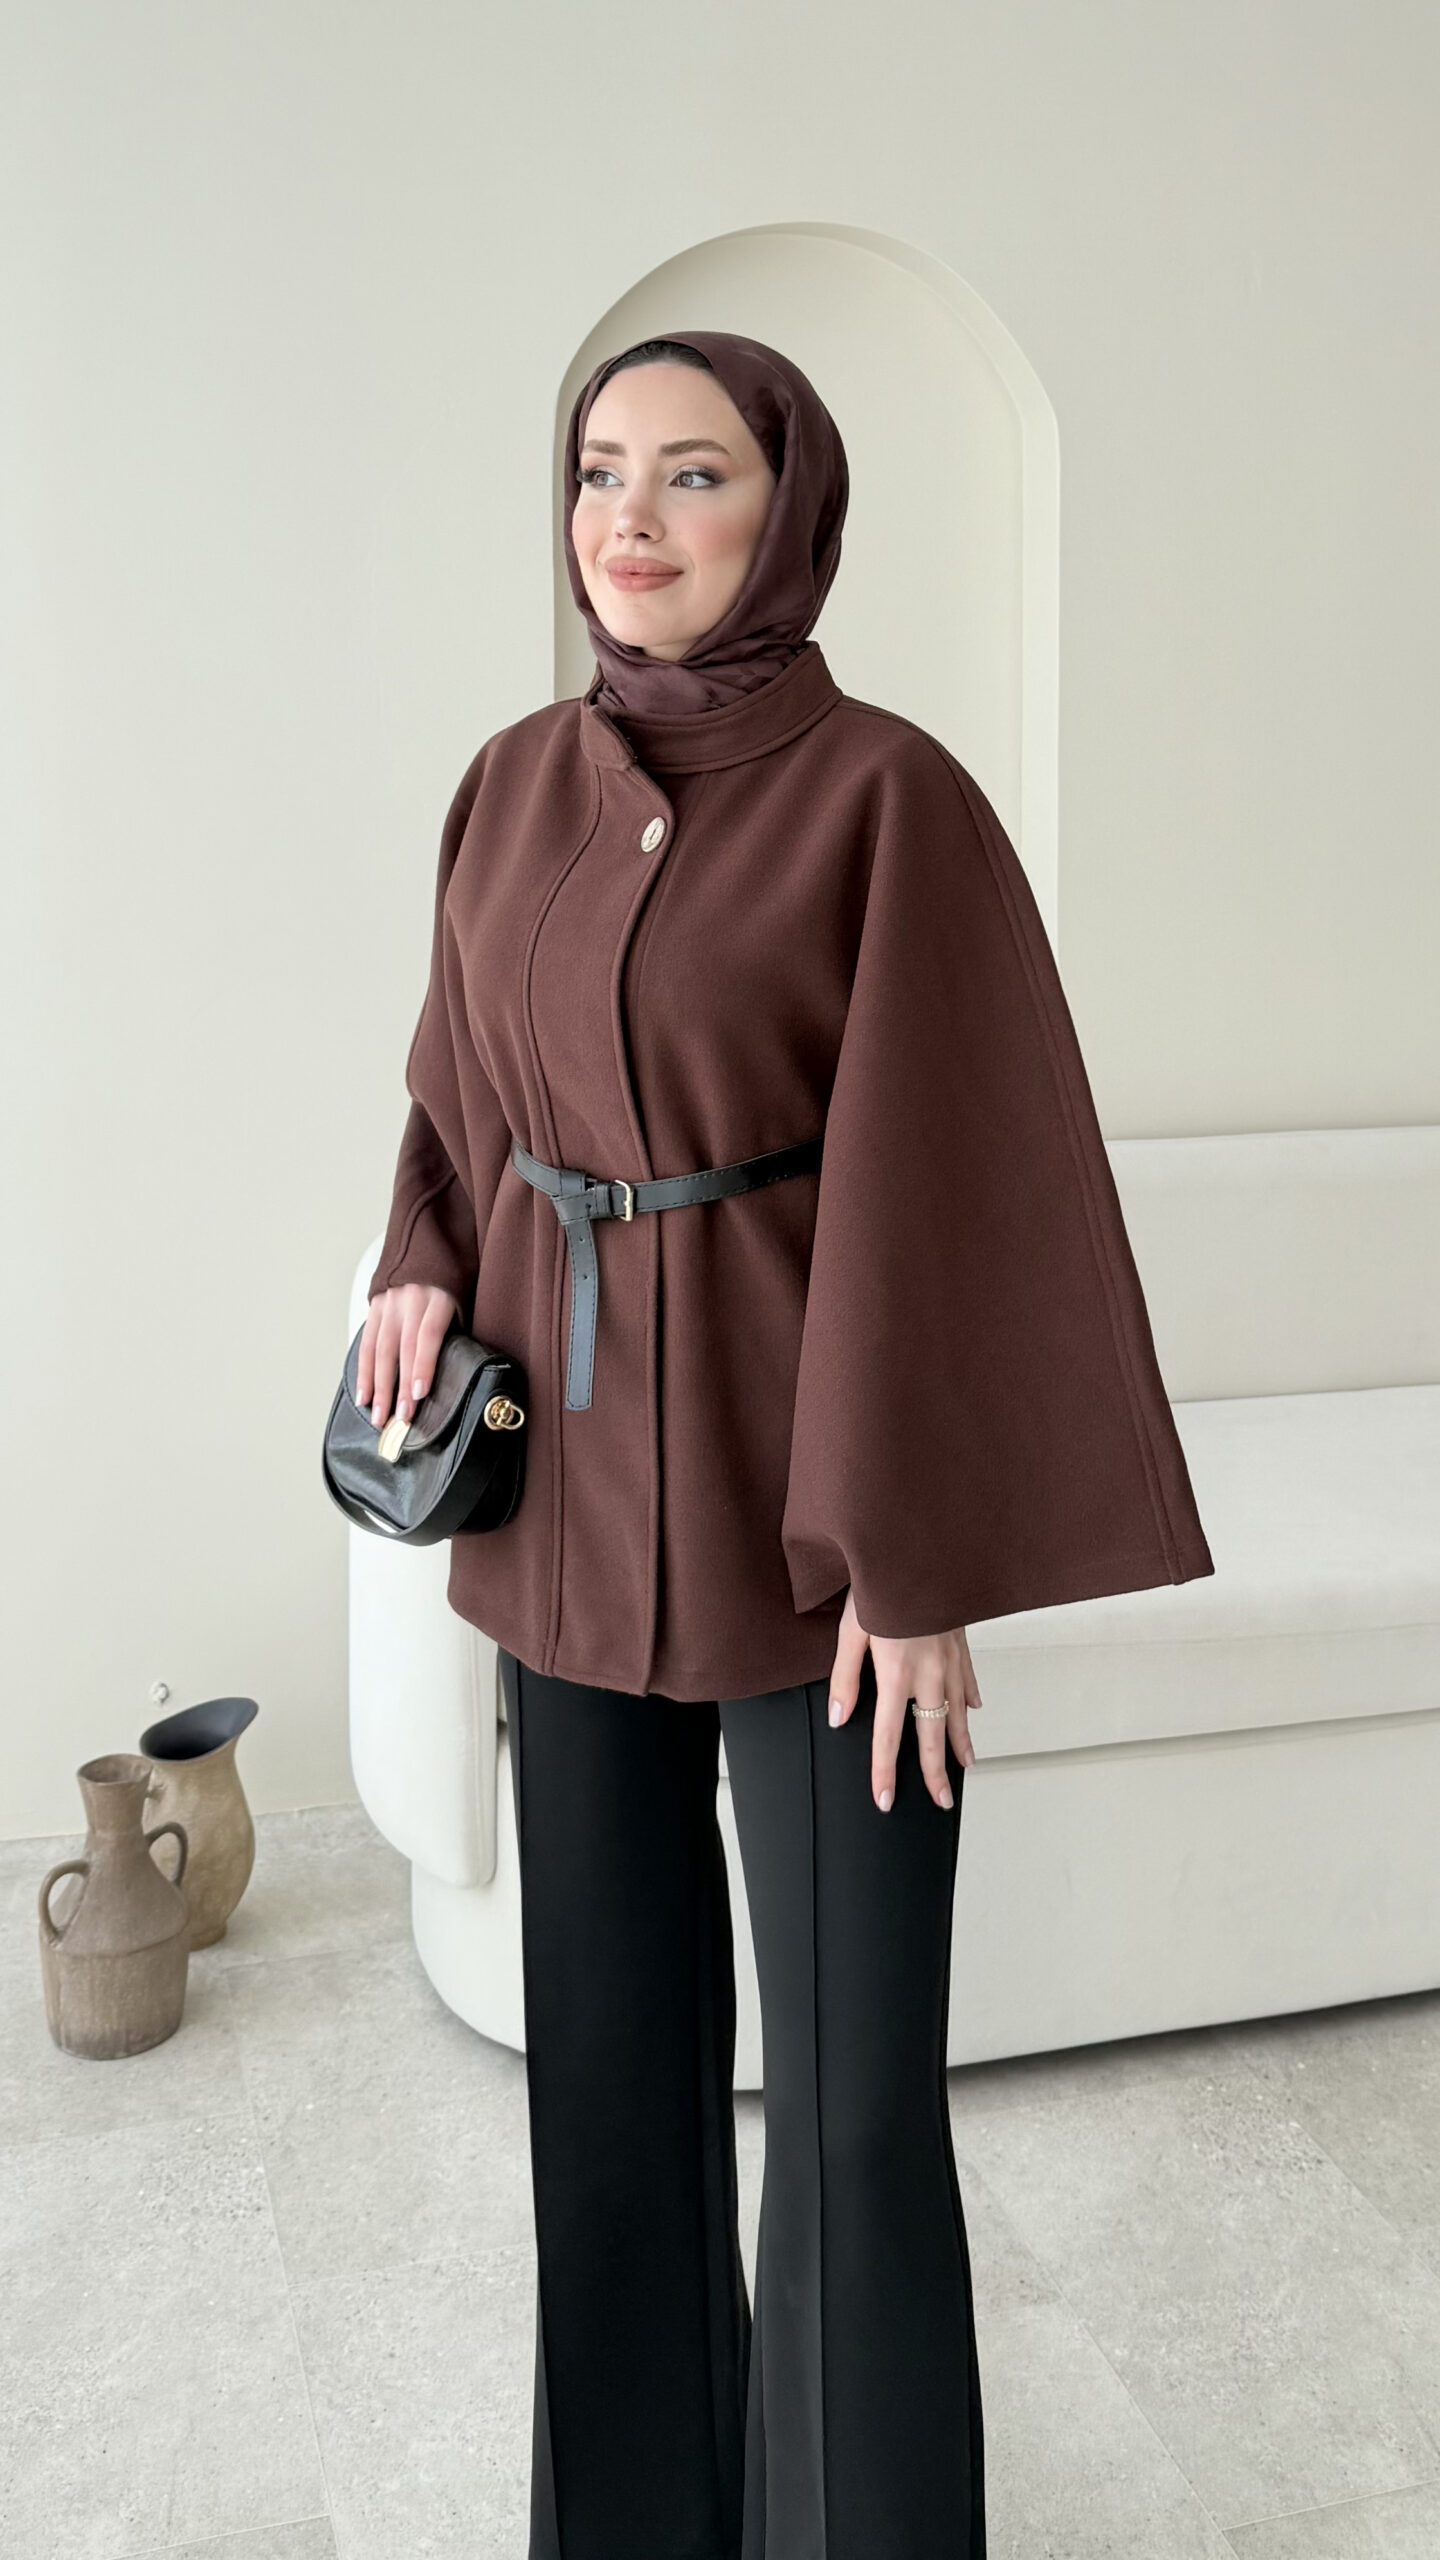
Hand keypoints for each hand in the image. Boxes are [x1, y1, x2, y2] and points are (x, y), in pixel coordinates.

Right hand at [357, 1282, 460, 1431]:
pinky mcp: (376, 1304)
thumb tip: (460, 1367)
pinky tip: (364, 1394)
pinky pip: (367, 1341)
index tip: (420, 1393)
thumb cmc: (456, 1273)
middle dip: (400, 1386)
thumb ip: (459, 1325)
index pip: (429, 1335)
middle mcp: (410, 1298)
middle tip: (400, 1418)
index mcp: (438, 1295)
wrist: (431, 1235)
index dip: (423, 1365)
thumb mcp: (466, 1293)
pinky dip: (364, 1371)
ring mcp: (389, 1301)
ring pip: (380, 1349)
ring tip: (379, 1416)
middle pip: (402, 1348)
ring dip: (378, 1386)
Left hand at [826, 1587, 983, 1812]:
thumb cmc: (881, 1585)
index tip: (886, 1800)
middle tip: (942, 1801)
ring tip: (965, 1766)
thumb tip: (839, 1719)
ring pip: (959, 1712)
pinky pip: (969, 1679)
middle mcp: (929, 1674)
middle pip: (932, 1735)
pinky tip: (974, 1711)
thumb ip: (845, 1678)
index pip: (888, 1737)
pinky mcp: (960, 1642)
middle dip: (936, 1773)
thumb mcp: (851, 1631)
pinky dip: (971, 1699)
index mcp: (896, 1675)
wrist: (917, 1551)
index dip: (885, 1772)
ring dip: (961, 1743)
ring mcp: (950, 1660)